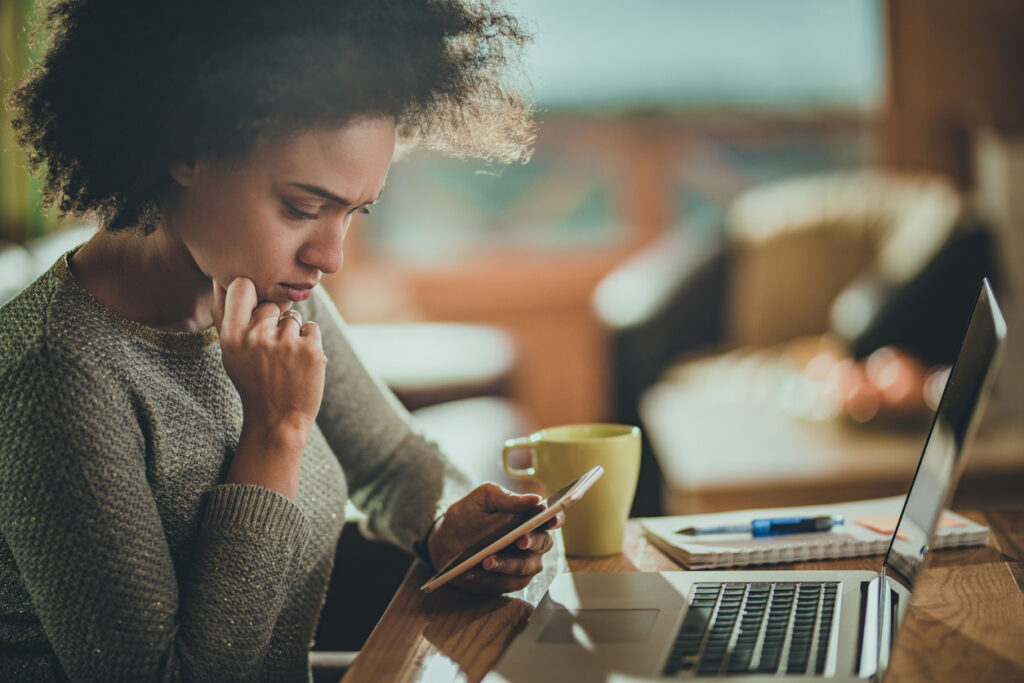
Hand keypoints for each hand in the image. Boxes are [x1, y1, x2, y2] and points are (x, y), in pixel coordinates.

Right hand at [212, 278, 326, 498]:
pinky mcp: (311, 350)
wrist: (277, 420)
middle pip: (271, 304)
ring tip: (285, 362)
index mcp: (231, 336)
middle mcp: (257, 337)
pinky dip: (310, 343)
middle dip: (273, 322)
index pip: (242, 285)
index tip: (253, 308)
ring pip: (293, 317)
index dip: (251, 292)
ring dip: (293, 335)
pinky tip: (300, 364)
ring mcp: (285, 343)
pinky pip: (312, 328)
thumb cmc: (252, 383)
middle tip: (270, 352)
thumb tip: (219, 278)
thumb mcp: (230, 353)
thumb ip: (225, 316)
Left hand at [427, 483, 564, 594]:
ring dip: (506, 564)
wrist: (446, 541)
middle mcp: (532, 542)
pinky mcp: (508, 582)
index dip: (556, 519)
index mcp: (530, 518)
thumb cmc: (469, 515)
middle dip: (532, 542)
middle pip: (543, 543)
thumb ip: (507, 498)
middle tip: (519, 540)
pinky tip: (471, 572)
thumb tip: (535, 499)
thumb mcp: (483, 499)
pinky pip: (504, 584)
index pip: (553, 518)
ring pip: (525, 567)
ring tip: (486, 560)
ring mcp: (523, 564)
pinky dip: (488, 579)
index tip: (550, 519)